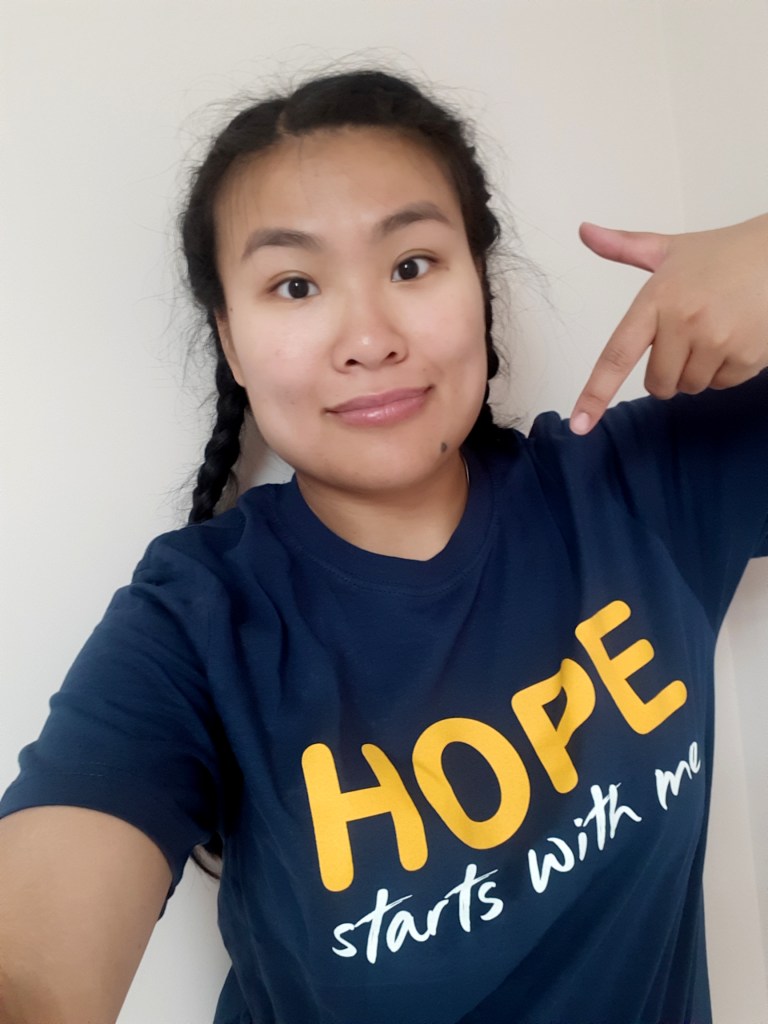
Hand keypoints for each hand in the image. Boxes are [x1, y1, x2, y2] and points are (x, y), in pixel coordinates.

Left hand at [570, 214, 767, 433]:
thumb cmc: (721, 254)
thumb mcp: (670, 249)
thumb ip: (624, 247)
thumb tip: (584, 231)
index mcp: (657, 300)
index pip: (617, 356)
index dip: (595, 394)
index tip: (579, 424)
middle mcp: (683, 322)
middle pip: (657, 384)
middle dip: (666, 373)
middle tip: (686, 339)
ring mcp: (717, 341)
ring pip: (689, 386)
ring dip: (697, 371)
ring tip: (715, 332)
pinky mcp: (746, 356)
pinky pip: (721, 385)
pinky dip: (725, 371)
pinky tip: (736, 338)